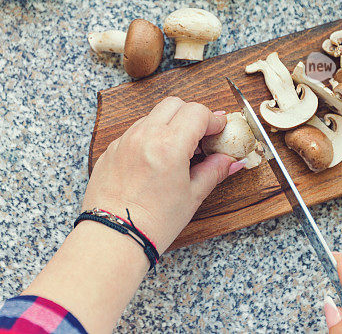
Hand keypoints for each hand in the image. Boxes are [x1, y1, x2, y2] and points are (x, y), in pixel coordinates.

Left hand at [82, 97, 242, 253]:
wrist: (113, 237)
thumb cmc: (152, 223)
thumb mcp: (192, 197)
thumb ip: (214, 172)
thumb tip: (230, 161)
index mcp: (168, 145)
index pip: (197, 112)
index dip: (213, 119)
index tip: (219, 129)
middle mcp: (144, 136)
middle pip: (174, 104)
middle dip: (191, 115)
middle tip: (201, 137)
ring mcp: (124, 141)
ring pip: (152, 116)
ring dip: (169, 124)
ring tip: (178, 151)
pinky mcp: (111, 150)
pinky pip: (134, 132)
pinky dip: (149, 137)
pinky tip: (156, 160)